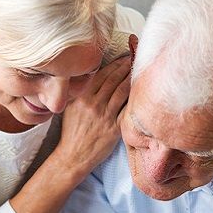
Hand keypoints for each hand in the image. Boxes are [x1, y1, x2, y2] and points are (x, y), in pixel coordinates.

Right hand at [53, 38, 134, 174]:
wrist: (73, 156)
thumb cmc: (71, 132)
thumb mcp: (70, 107)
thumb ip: (81, 92)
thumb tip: (92, 76)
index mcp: (82, 97)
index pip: (101, 74)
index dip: (115, 64)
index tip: (123, 56)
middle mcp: (93, 104)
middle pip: (113, 79)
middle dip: (126, 66)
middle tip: (135, 58)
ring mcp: (105, 116)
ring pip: (121, 91)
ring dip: (132, 79)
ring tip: (139, 70)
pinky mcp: (114, 129)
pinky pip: (127, 111)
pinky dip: (134, 100)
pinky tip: (141, 92)